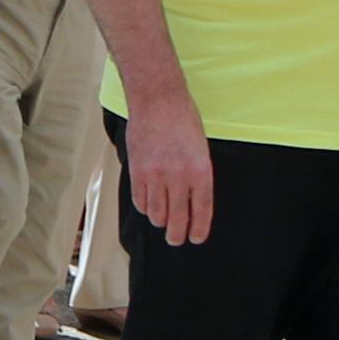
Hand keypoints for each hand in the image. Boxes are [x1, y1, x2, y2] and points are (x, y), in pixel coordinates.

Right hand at [123, 93, 214, 246]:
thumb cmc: (183, 120)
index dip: (199, 229)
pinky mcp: (137, 171)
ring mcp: (156, 175)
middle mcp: (179, 176)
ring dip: (160, 221)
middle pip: (177, 219)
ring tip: (162, 221)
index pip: (202, 211)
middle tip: (176, 239)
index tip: (196, 238)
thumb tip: (190, 202)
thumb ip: (196, 176)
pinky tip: (149, 205)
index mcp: (201, 171)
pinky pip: (140, 200)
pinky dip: (145, 207)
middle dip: (177, 235)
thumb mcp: (200, 149)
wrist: (157, 100)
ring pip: (156, 213)